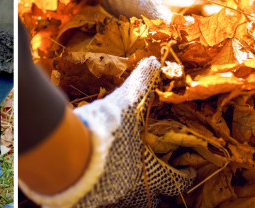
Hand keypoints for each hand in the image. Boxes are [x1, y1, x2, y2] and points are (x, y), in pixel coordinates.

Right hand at [34, 57, 194, 206]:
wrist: (68, 156)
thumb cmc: (105, 132)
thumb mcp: (126, 103)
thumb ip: (141, 83)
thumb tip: (153, 61)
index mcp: (149, 171)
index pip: (175, 179)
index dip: (183, 175)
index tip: (186, 170)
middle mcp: (133, 190)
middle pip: (149, 199)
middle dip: (153, 189)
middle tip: (152, 177)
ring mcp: (110, 198)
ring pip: (125, 199)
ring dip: (126, 190)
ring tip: (121, 176)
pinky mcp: (88, 201)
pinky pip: (100, 200)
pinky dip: (101, 192)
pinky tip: (94, 179)